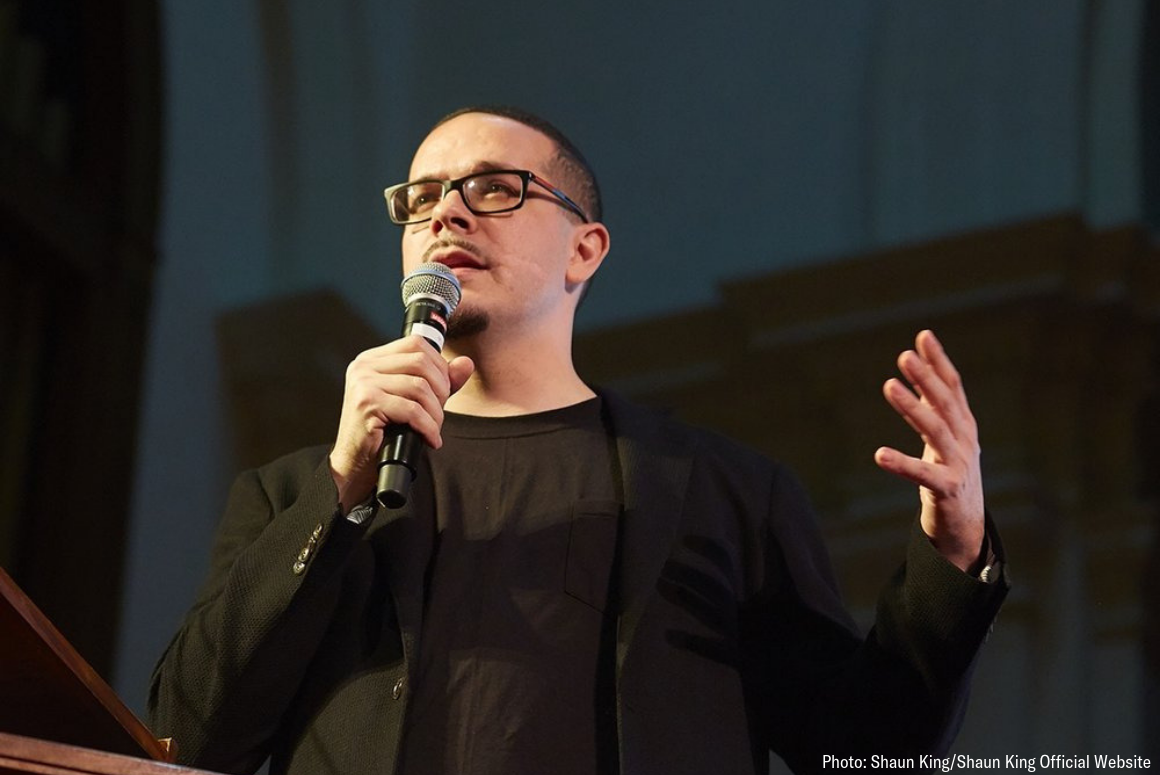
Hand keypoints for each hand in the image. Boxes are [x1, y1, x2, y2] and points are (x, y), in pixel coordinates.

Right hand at [329, 336, 473, 511]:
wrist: (354, 464)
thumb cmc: (382, 433)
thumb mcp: (414, 401)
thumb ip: (440, 381)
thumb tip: (466, 363)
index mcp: (372, 360)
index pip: (416, 343)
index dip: (439, 365)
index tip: (444, 390)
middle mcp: (364, 366)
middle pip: (421, 361)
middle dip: (441, 389)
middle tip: (439, 413)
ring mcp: (363, 383)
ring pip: (420, 387)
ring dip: (435, 412)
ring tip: (433, 429)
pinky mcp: (367, 404)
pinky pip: (412, 410)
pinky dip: (428, 427)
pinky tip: (429, 439)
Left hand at [874, 330, 984, 571]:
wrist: (966, 523)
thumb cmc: (950, 471)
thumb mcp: (942, 435)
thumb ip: (930, 404)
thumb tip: (916, 370)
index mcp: (963, 424)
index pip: (953, 386)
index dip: (939, 362)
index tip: (923, 336)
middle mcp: (965, 440)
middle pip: (946, 404)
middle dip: (926, 378)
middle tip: (905, 356)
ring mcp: (959, 464)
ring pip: (936, 431)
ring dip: (912, 408)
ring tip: (889, 386)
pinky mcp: (947, 489)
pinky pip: (922, 474)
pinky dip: (901, 463)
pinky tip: (879, 454)